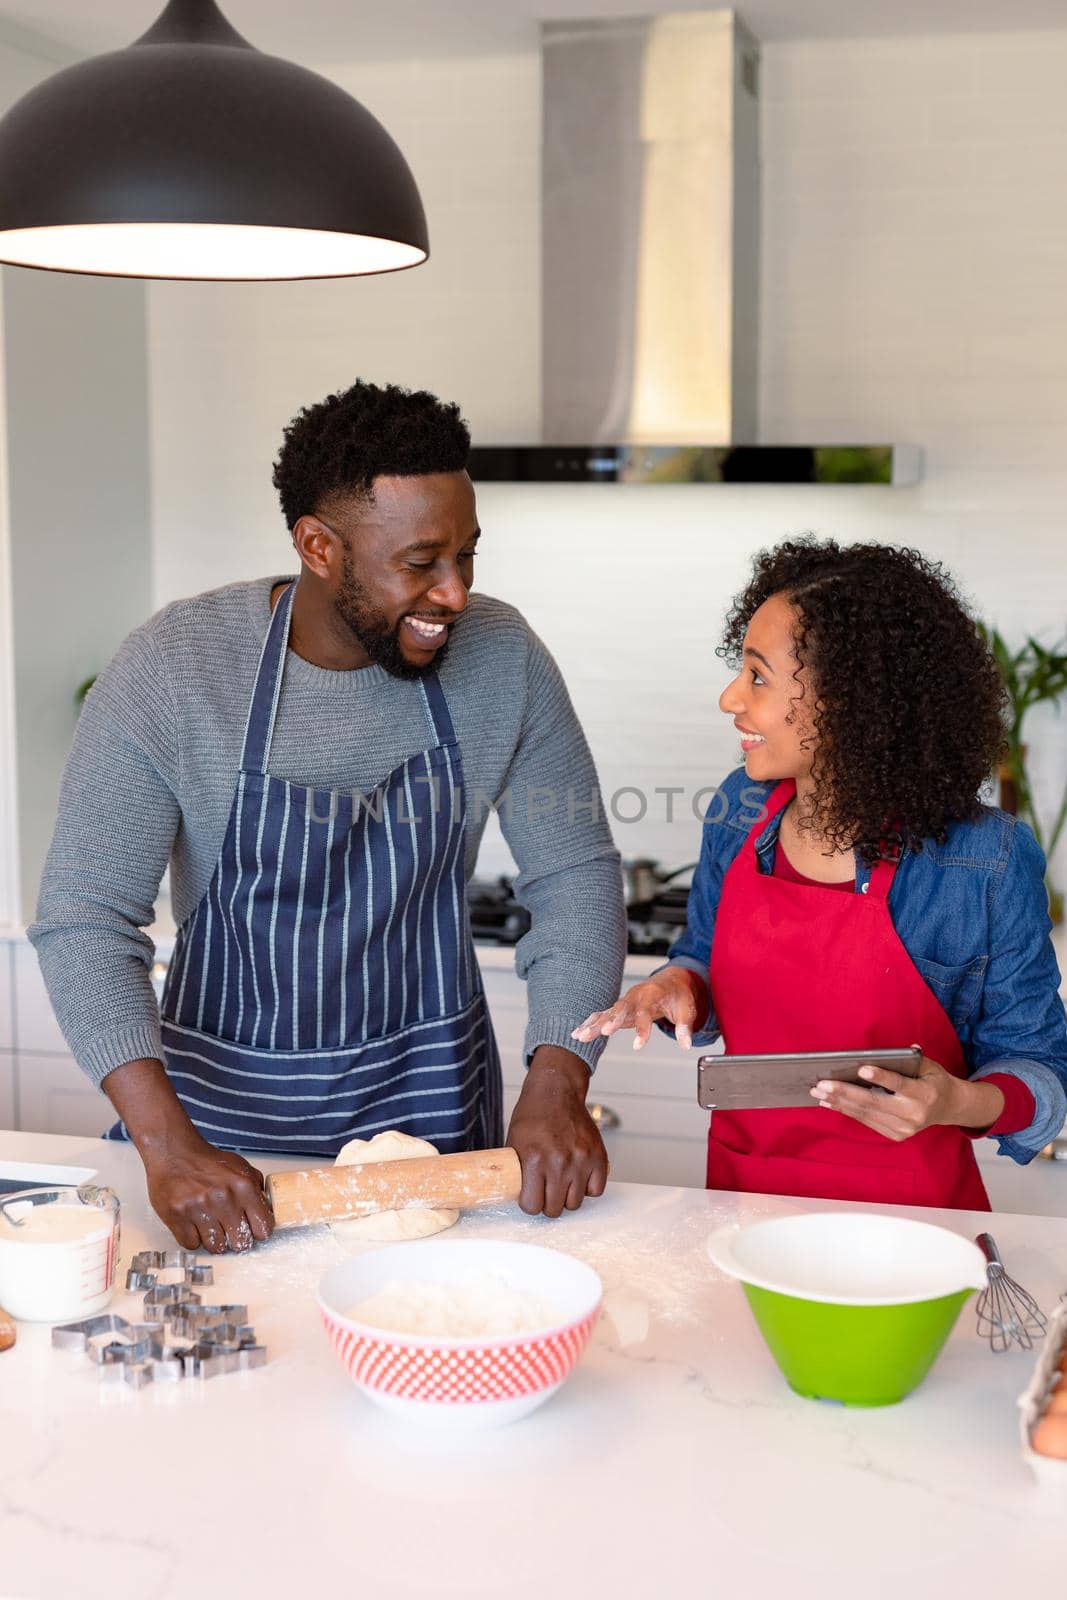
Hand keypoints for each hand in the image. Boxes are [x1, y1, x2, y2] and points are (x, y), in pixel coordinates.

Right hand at [102, 1056, 273, 1251]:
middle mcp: (221, 1199)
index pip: (263, 1227)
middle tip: (231, 1228)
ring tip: (212, 1226)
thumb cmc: (205, 1157)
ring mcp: (197, 1210)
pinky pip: (192, 1245)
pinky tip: (194, 1224)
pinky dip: (195, 1239)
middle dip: (237, 1237)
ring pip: (217, 1246)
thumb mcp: (239, 1165)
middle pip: (240, 1241)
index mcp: (242, 1186)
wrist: (169, 1147)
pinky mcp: (175, 1218)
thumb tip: (267, 1209)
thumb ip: (255, 1185)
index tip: (254, 1229)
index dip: (260, 1231)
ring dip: (216, 1240)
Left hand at [506, 1046, 607, 1217]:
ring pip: (575, 1203)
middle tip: (545, 1190)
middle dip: (548, 1202)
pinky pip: (596, 1190)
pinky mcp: (598, 1156)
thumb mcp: (513, 1142)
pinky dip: (588, 1187)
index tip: (531, 1196)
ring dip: (567, 1196)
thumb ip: (516, 1171)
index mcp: (533, 1159)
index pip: (532, 1206)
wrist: (556, 1090)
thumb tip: (513, 1193)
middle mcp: (559, 1162)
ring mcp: (581, 1159)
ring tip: (561, 1181)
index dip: (530, 1203)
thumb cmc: (533, 1114)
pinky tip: (578, 1176)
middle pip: (555, 1209)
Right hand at [571, 968, 706, 1050]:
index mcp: (651, 994)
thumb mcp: (687, 1009)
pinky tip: (577, 1034)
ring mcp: (624, 1002)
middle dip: (611, 1021)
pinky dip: (589, 1024)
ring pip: (607, 1013)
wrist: (670, 981)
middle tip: (602, 1032)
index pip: (645, 1012)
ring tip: (580, 1037)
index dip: (642, 1029)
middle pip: (620, 1009)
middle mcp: (634, 996)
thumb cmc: (678, 994)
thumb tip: (686, 1044)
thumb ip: (685, 1026)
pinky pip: (602, 1016)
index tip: (639, 1046)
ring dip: (594, 1024)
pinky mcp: (619, 1009)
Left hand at [809, 1051, 1005, 1141]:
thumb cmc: (933, 1080)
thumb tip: (897, 1051)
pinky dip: (846, 1110)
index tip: (861, 1069)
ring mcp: (904, 1128)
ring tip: (818, 1092)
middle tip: (822, 1084)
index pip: (898, 1085)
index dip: (880, 1077)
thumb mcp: (928, 1065)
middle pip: (874, 1102)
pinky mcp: (895, 1135)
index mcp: (924, 1094)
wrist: (948, 1107)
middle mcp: (913, 1114)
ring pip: (866, 1113)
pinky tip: (829, 1102)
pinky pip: (866, 1121)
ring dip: (839, 1102)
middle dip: (845, 1092)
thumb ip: (911, 1059)